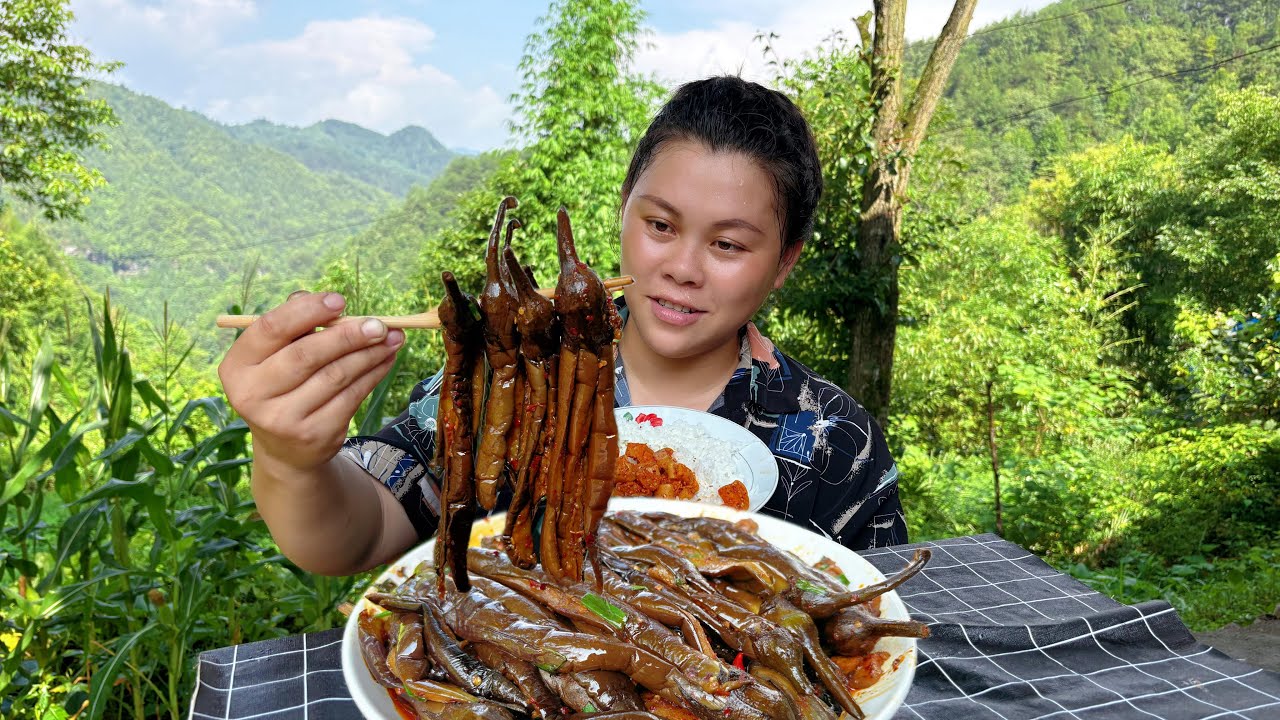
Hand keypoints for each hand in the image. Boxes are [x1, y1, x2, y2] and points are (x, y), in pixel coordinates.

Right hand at [218, 291, 404, 472]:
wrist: (285, 450)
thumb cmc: (282, 386)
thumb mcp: (276, 357)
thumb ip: (297, 326)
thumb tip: (332, 303)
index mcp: (237, 366)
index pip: (271, 329)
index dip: (307, 311)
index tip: (340, 300)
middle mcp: (253, 394)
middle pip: (306, 354)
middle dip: (348, 335)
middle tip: (379, 324)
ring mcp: (283, 419)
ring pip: (335, 375)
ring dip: (369, 353)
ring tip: (392, 337)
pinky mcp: (314, 434)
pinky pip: (351, 396)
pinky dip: (373, 374)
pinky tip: (386, 359)